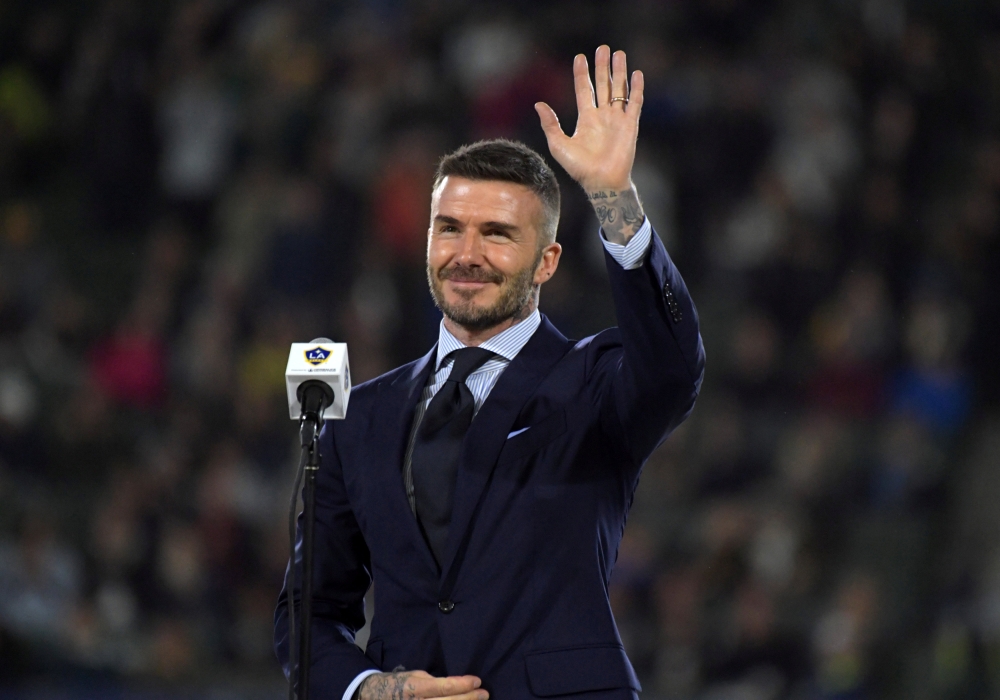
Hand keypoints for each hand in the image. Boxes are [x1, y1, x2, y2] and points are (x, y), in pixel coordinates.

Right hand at [358, 670, 487, 699]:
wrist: (374, 696)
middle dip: (469, 699)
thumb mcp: (415, 676)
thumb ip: (434, 682)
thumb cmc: (399, 683)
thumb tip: (456, 685)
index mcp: (416, 687)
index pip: (444, 687)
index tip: (477, 681)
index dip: (463, 684)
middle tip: (484, 694)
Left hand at [535, 46, 645, 244]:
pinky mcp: (630, 125)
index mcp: (586, 118)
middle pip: (603, 85)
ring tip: (619, 54)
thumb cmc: (580, 168)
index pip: (584, 89)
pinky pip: (634, 103)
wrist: (601, 182)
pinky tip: (636, 74)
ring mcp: (617, 119)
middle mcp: (602, 115)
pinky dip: (636, 89)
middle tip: (603, 48)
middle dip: (603, 67)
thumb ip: (550, 124)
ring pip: (619, 90)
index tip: (580, 56)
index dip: (582, 73)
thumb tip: (538, 104)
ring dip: (619, 72)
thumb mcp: (559, 144)